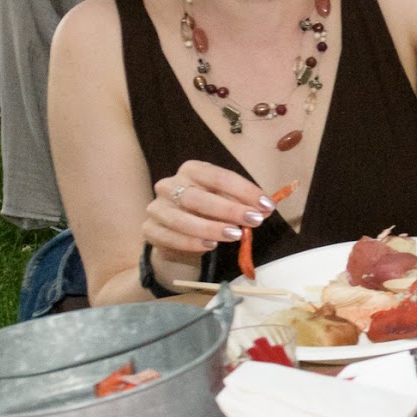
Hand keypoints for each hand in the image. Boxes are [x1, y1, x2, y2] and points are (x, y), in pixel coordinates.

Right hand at [142, 159, 275, 258]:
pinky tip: (210, 246)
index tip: (267, 204)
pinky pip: (169, 237)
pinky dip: (191, 242)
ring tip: (235, 235)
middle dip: (230, 209)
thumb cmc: (207, 213)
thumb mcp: (226, 202)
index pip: (218, 176)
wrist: (179, 236)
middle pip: (199, 197)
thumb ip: (242, 203)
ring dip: (211, 228)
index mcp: (192, 170)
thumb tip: (266, 208)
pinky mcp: (149, 230)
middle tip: (254, 220)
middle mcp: (169, 185)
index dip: (244, 190)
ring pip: (182, 218)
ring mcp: (157, 207)